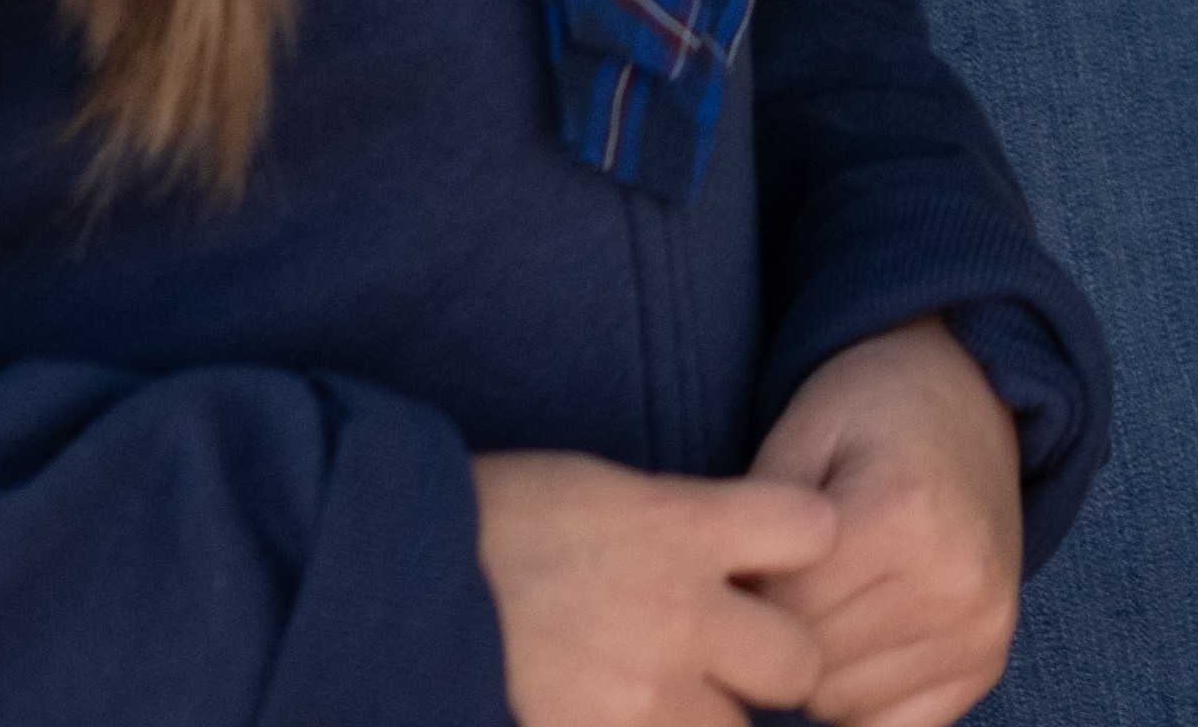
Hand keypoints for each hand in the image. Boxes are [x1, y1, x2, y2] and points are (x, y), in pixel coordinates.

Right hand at [473, 447, 842, 726]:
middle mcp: (676, 613)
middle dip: (768, 668)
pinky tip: (612, 717)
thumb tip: (745, 569)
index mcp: (677, 526)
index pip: (813, 531)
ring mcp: (640, 698)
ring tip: (650, 702)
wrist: (383, 588)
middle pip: (798, 661)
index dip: (797, 550)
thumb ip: (683, 529)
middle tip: (720, 666)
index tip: (765, 565)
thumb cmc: (485, 528)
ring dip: (708, 724)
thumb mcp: (599, 494)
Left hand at [737, 317, 1031, 726]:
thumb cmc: (870, 413)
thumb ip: (756, 531)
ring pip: (840, 704)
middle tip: (786, 579)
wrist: (971, 399)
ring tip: (826, 601)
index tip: (753, 557)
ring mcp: (980, 627)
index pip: (783, 612)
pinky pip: (889, 724)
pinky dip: (859, 694)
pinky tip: (859, 636)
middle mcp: (955, 581)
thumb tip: (721, 627)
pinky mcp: (988, 659)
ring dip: (816, 667)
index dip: (748, 592)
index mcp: (903, 517)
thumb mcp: (799, 437)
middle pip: (811, 665)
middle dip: (779, 631)